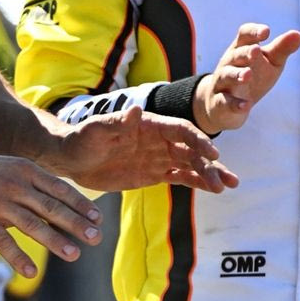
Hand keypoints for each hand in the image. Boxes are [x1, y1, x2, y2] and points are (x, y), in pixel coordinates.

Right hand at [0, 150, 105, 278]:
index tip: (98, 219)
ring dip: (55, 241)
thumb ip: (33, 184)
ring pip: (32, 225)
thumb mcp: (10, 169)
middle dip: (76, 224)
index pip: (60, 189)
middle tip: (96, 238)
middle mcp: (15, 185)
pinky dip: (18, 257)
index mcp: (25, 171)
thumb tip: (61, 204)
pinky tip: (32, 271)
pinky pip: (3, 241)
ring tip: (74, 255)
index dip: (80, 205)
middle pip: (52, 207)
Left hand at [44, 103, 237, 193]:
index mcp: (150, 125)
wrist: (71, 159)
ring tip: (228, 186)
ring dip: (209, 174)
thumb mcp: (97, 130)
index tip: (212, 153)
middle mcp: (159, 140)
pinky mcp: (153, 174)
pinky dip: (197, 183)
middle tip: (226, 180)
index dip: (198, 141)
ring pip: (190, 165)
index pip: (181, 130)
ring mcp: (158, 158)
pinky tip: (212, 190)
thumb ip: (118, 122)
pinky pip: (180, 178)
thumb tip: (136, 110)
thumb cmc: (81, 139)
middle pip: (191, 150)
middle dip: (210, 164)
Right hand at [193, 23, 299, 133]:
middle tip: (256, 51)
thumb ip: (281, 49)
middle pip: (236, 54)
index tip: (266, 32)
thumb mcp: (270, 62)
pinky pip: (225, 102)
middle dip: (246, 52)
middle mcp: (229, 63)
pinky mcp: (220, 103)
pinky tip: (246, 106)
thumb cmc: (254, 77)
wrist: (226, 106)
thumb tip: (298, 35)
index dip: (253, 32)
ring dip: (237, 75)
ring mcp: (223, 83)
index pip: (244, 35)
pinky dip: (235, 104)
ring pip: (227, 75)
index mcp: (241, 48)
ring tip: (247, 75)